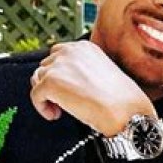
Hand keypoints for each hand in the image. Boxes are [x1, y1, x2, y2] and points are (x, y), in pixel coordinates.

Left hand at [29, 42, 155, 134]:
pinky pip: (35, 95)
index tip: (67, 90)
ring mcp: (59, 66)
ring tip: (60, 109)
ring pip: (38, 79)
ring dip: (46, 95)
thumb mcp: (103, 76)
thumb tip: (67, 84)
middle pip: (46, 65)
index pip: (59, 54)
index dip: (60, 74)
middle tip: (63, 101)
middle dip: (51, 83)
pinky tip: (55, 115)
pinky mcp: (50, 82)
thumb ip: (83, 72)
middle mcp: (70, 51)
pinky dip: (41, 107)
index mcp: (85, 47)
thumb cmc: (122, 101)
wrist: (127, 113)